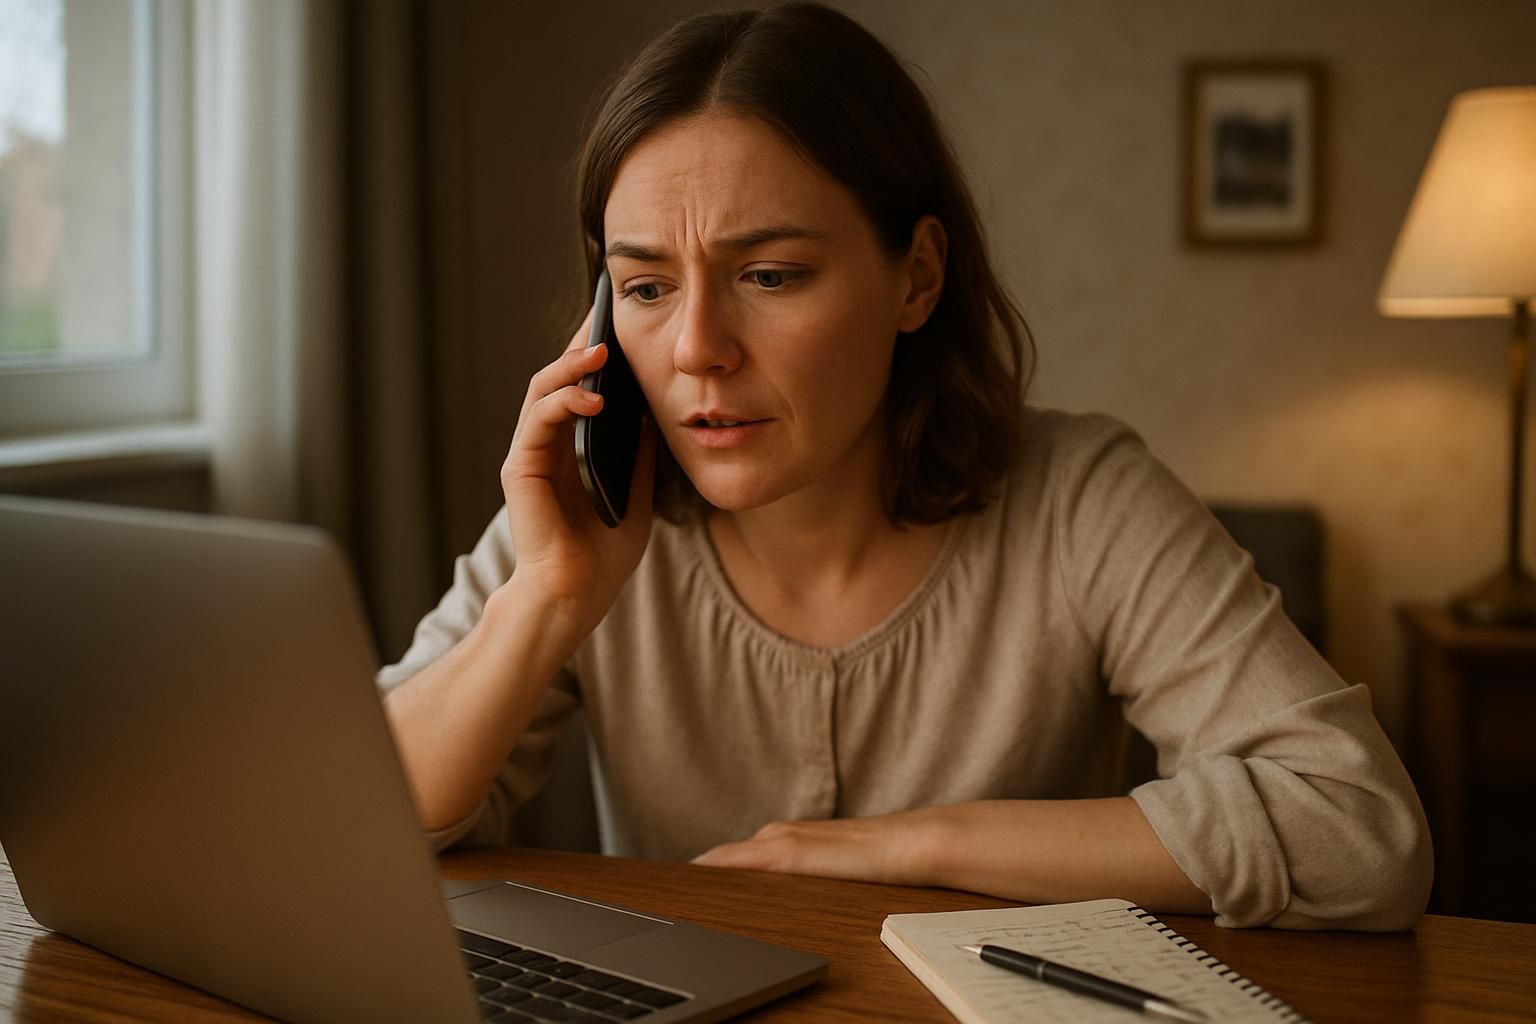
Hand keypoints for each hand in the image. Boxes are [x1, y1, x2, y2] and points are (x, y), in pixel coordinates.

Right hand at [498, 304, 657, 634]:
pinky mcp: (519, 467)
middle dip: (581, 345)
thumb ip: (641, 455)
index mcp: (571, 450)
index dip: (597, 357)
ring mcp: (529, 454)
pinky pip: (538, 419)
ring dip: (571, 365)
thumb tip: (658, 413)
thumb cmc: (602, 556)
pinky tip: (594, 398)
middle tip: (605, 315)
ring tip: (601, 350)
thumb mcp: (636, 494)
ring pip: (542, 389)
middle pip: (557, 378)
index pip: (580, 389)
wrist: (574, 596)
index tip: (621, 326)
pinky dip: (563, 401)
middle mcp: (546, 446)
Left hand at [689, 811, 937, 887]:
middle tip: (663, 898)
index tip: (674, 892)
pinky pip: (736, 861)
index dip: (700, 878)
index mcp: (782, 843)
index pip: (728, 863)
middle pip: (717, 861)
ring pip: (721, 861)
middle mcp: (773, 837)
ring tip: (668, 894)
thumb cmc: (875, 863)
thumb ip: (802, 882)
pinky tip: (693, 881)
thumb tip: (773, 906)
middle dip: (692, 881)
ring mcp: (778, 841)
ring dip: (697, 877)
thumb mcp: (829, 877)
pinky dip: (711, 870)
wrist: (907, 845)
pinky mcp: (787, 850)